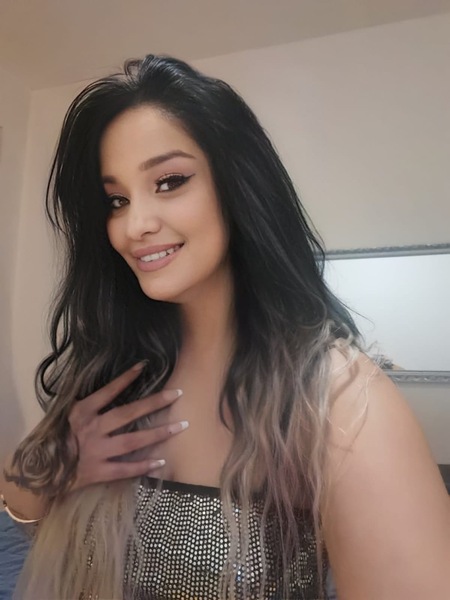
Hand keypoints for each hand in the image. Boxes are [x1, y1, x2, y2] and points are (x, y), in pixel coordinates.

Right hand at [67, 362, 185, 490]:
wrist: (39, 473)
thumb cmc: (55, 440)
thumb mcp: (65, 415)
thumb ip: (86, 403)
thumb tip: (110, 386)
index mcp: (82, 412)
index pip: (108, 391)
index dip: (126, 378)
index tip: (144, 365)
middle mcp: (91, 429)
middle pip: (128, 413)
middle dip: (154, 403)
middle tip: (177, 394)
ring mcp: (96, 451)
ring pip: (133, 441)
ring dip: (158, 433)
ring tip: (181, 426)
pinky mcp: (98, 472)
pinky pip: (125, 469)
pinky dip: (143, 466)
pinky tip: (161, 461)